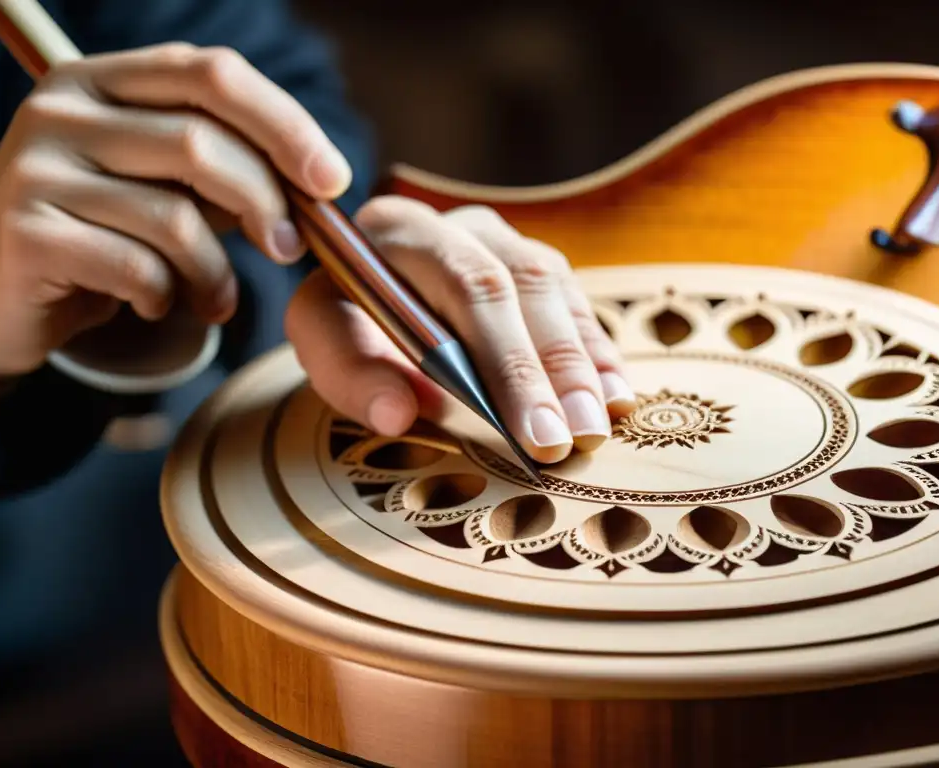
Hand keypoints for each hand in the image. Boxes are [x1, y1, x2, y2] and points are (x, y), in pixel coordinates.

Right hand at [0, 43, 348, 382]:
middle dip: (265, 202)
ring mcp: (35, 167)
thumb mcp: (165, 189)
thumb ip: (227, 173)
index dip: (285, 124)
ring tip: (218, 301)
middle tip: (288, 250)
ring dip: (216, 273)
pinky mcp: (25, 232)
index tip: (332, 180)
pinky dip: (166, 296)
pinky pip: (136, 267)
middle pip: (200, 142)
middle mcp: (62, 108)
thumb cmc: (102, 237)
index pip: (212, 75)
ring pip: (173, 216)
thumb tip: (319, 184)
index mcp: (104, 80)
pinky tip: (157, 304)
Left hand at [285, 198, 635, 463]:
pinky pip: (575, 303)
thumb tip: (397, 413)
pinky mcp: (533, 266)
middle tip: (579, 438)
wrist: (361, 294)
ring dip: (583, 365)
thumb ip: (351, 375)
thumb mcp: (324, 343)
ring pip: (558, 293)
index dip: (510, 362)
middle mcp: (463, 225)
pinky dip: (596, 352)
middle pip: (526, 288)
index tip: (534, 434)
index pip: (471, 287)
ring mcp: (505, 241)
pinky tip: (614, 395)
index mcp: (404, 229)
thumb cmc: (345, 322)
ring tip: (599, 426)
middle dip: (556, 371)